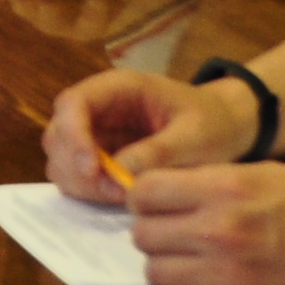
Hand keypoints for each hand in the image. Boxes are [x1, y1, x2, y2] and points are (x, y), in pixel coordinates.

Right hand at [44, 68, 257, 202]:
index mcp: (119, 89)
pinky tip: (119, 195)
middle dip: (75, 166)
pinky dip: (88, 191)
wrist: (226, 131)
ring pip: (61, 159)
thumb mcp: (194, 136)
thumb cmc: (213, 124)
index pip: (73, 103)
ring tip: (121, 193)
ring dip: (81, 182)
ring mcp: (96, 134)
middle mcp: (99, 108)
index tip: (93, 170)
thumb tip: (119, 173)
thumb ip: (158, 152)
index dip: (73, 136)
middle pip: (58, 133)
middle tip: (112, 190)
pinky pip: (76, 177)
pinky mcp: (100, 159)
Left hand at [122, 167, 284, 284]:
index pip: (144, 192)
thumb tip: (166, 186)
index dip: (147, 198)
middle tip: (180, 235)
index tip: (160, 204)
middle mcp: (217, 230)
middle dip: (157, 232)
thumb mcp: (270, 175)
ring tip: (198, 262)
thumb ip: (215, 179)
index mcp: (226, 188)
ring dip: (170, 267)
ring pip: (154, 272)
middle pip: (142, 234)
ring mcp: (223, 275)